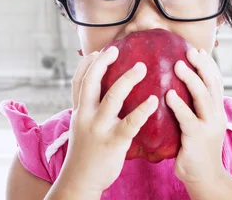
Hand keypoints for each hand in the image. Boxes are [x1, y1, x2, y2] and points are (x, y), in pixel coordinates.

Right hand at [54, 47, 158, 194]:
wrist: (80, 180)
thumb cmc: (85, 152)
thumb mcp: (81, 127)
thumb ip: (89, 109)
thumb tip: (101, 93)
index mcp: (79, 111)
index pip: (78, 81)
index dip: (86, 65)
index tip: (97, 51)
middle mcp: (86, 116)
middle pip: (91, 82)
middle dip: (102, 64)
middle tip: (116, 50)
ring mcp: (99, 128)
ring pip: (112, 97)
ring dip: (127, 79)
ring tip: (142, 67)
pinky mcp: (113, 141)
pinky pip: (130, 122)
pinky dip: (141, 110)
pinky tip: (152, 101)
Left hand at [165, 48, 227, 185]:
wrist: (204, 178)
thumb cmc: (195, 150)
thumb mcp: (198, 124)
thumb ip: (192, 107)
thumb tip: (174, 88)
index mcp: (216, 110)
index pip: (216, 81)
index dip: (209, 65)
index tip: (198, 50)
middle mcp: (216, 115)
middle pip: (213, 84)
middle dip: (203, 65)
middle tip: (190, 51)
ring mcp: (209, 126)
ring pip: (203, 97)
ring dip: (191, 79)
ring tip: (178, 65)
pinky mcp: (198, 138)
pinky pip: (188, 118)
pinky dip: (179, 104)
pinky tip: (169, 94)